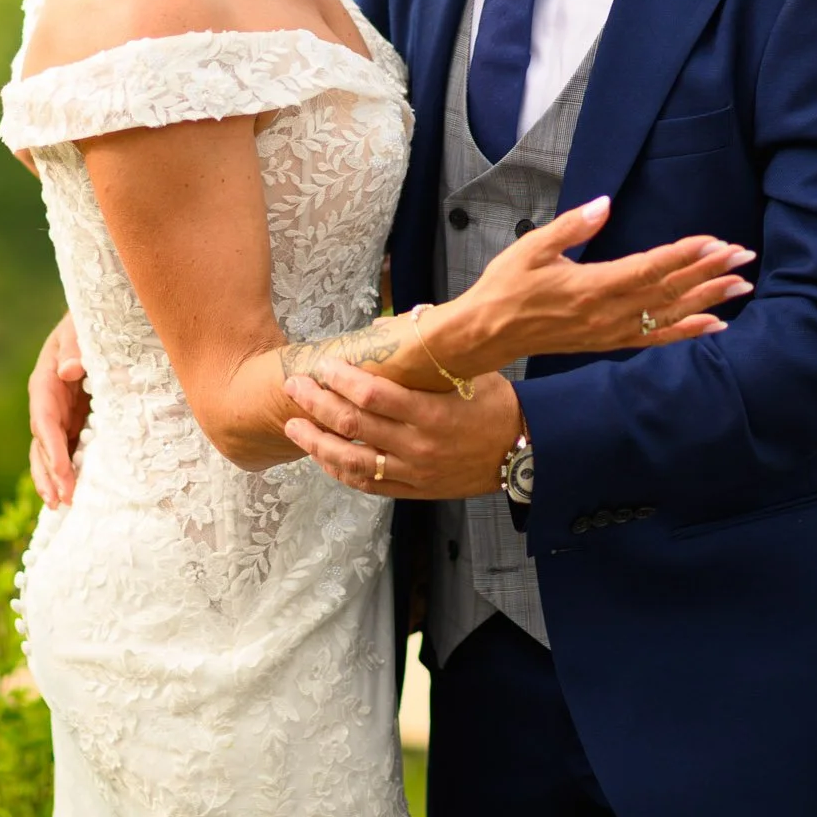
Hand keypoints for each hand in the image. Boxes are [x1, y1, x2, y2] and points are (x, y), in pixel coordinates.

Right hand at [28, 312, 89, 507]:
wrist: (98, 320)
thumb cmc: (88, 322)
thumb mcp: (80, 328)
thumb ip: (75, 346)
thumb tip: (68, 370)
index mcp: (45, 382)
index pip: (44, 421)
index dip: (52, 448)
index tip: (62, 472)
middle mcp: (48, 403)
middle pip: (42, 444)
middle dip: (49, 473)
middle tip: (61, 501)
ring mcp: (61, 414)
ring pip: (51, 452)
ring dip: (54, 478)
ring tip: (61, 505)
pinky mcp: (75, 420)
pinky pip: (69, 448)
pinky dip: (69, 470)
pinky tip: (76, 492)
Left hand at [283, 360, 521, 499]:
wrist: (523, 452)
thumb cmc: (494, 405)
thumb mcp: (467, 373)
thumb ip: (424, 352)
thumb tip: (381, 328)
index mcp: (431, 412)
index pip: (373, 394)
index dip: (341, 380)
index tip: (322, 366)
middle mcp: (418, 445)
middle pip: (354, 425)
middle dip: (318, 405)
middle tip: (295, 387)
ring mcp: (414, 471)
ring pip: (352, 461)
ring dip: (317, 443)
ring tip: (293, 426)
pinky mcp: (414, 489)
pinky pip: (367, 483)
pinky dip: (340, 470)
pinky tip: (322, 456)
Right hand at [442, 197, 753, 374]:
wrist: (487, 334)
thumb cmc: (506, 286)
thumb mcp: (531, 247)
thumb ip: (571, 226)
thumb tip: (603, 203)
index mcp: (590, 287)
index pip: (649, 268)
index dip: (686, 255)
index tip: (716, 242)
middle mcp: (606, 313)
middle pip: (668, 290)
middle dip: (709, 273)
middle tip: (744, 256)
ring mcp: (610, 331)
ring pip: (669, 315)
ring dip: (708, 299)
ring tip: (741, 286)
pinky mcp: (608, 342)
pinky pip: (655, 338)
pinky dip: (687, 331)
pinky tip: (713, 324)